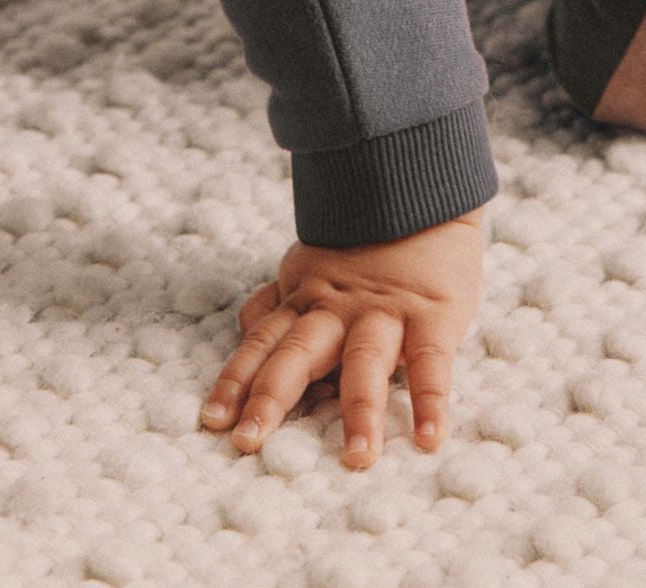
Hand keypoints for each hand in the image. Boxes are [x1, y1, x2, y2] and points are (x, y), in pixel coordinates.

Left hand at [200, 210, 483, 467]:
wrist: (422, 190)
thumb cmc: (364, 240)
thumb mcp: (311, 264)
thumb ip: (280, 299)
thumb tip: (246, 326)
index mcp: (307, 300)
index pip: (263, 343)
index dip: (236, 379)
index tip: (212, 421)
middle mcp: (338, 310)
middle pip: (298, 353)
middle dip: (271, 397)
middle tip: (249, 442)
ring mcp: (385, 313)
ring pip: (365, 362)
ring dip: (361, 410)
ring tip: (357, 456)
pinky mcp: (433, 315)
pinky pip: (431, 361)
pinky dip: (431, 399)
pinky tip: (429, 435)